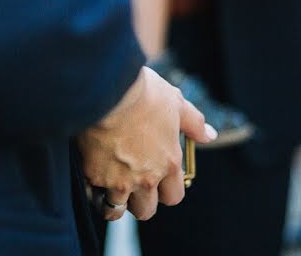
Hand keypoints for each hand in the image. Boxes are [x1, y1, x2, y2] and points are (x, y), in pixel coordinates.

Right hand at [77, 67, 217, 220]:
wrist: (108, 90)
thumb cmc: (143, 93)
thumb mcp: (176, 102)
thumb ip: (194, 123)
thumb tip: (209, 135)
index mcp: (169, 163)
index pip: (173, 196)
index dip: (166, 190)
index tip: (158, 181)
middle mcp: (146, 178)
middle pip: (146, 210)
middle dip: (141, 202)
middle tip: (133, 185)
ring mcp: (118, 180)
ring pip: (117, 210)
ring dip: (114, 201)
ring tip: (108, 187)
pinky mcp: (94, 175)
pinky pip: (92, 194)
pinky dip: (92, 189)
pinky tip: (91, 174)